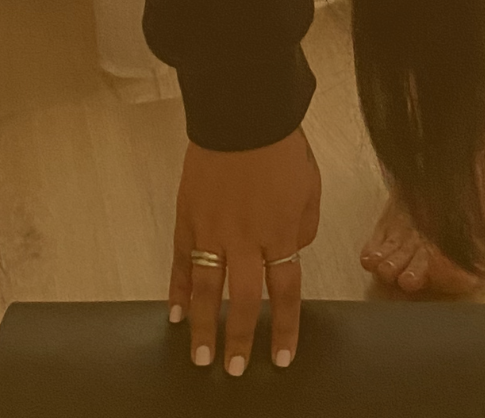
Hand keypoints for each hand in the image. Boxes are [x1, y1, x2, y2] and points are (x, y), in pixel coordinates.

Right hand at [169, 127, 320, 374]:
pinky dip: (178, 289)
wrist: (242, 113)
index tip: (280, 358)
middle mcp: (246, 239)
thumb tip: (291, 251)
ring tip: (199, 357)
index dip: (283, 327)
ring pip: (207, 288)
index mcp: (281, 233)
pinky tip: (175, 314)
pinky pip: (181, 261)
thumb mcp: (309, 189)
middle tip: (233, 370)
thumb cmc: (282, 148)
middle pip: (243, 299)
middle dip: (239, 338)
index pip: (285, 291)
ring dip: (203, 326)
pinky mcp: (187, 218)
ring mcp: (212, 230)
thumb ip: (302, 228)